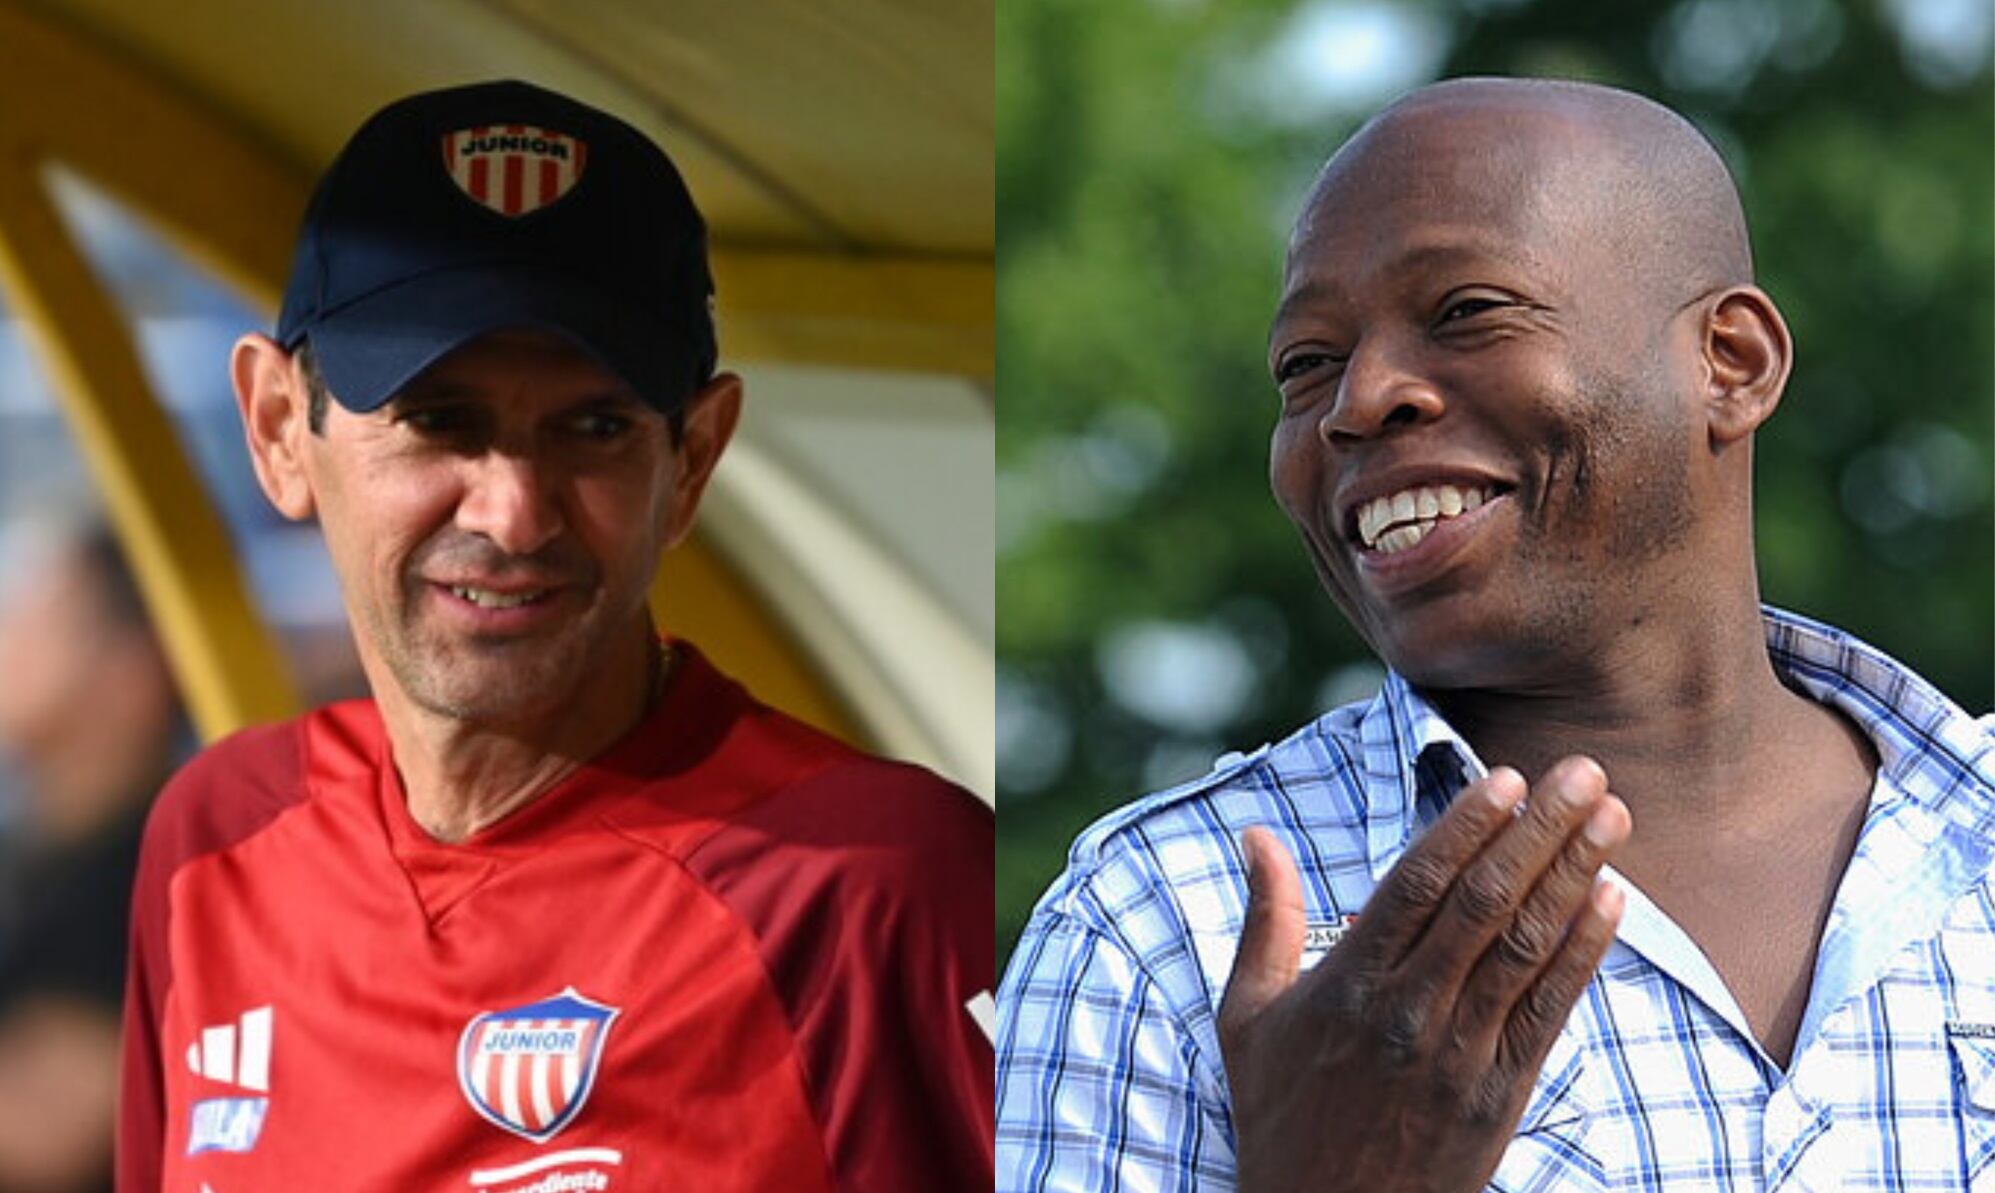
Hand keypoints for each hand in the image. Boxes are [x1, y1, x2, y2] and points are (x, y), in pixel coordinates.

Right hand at [1217, 757, 1628, 1192]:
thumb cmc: (1279, 1113)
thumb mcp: (1248, 1015)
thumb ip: (1265, 919)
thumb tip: (1256, 835)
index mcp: (1347, 985)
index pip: (1416, 886)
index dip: (1466, 827)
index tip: (1508, 778)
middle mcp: (1407, 1012)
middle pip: (1484, 904)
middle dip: (1540, 831)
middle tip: (1584, 772)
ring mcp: (1458, 1055)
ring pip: (1525, 948)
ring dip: (1575, 874)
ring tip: (1612, 817)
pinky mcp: (1498, 1095)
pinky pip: (1549, 1010)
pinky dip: (1584, 952)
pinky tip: (1612, 901)